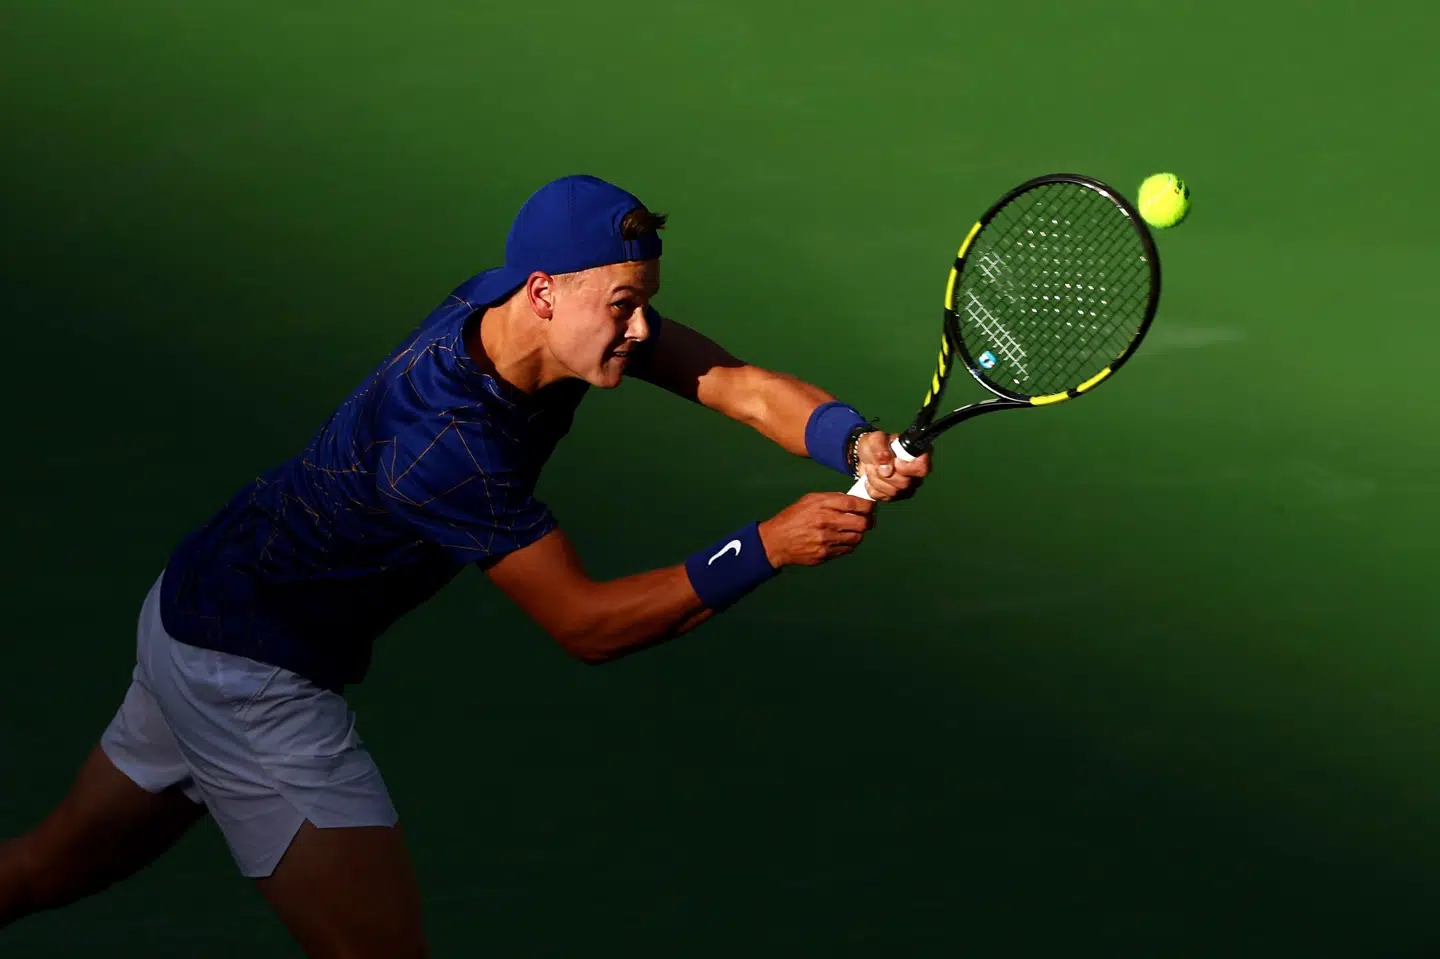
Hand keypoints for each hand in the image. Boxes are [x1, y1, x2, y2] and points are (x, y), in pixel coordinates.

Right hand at [757, 493, 875, 566]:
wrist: (776, 541)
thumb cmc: (793, 518)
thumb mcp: (809, 500)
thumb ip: (832, 499)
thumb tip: (855, 500)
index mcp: (822, 505)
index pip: (854, 503)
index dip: (868, 505)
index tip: (870, 506)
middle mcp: (825, 522)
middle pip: (862, 523)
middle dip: (868, 521)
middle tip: (867, 520)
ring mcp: (826, 540)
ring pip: (857, 538)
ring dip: (858, 533)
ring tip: (852, 530)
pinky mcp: (825, 554)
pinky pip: (847, 549)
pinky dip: (848, 544)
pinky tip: (841, 539)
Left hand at [855, 431, 930, 501]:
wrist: (864, 458)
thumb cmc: (875, 446)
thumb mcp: (874, 439)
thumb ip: (880, 448)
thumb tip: (887, 468)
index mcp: (918, 455)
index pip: (922, 468)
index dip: (906, 468)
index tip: (895, 461)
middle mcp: (917, 474)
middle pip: (905, 483)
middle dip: (885, 473)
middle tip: (877, 462)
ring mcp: (908, 488)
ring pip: (893, 492)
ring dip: (876, 479)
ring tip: (873, 468)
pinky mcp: (896, 497)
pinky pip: (883, 497)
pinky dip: (872, 488)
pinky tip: (871, 478)